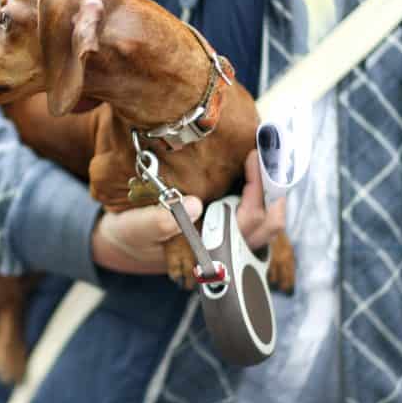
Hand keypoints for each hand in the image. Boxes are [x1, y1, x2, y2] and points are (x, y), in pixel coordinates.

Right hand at [91, 149, 285, 274]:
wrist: (129, 242)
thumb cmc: (133, 234)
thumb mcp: (137, 227)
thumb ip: (160, 221)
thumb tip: (194, 204)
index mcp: (208, 252)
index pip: (247, 221)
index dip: (257, 187)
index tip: (253, 156)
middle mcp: (227, 250)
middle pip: (269, 222)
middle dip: (272, 185)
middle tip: (265, 151)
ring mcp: (232, 241)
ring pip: (269, 219)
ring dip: (270, 188)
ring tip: (264, 156)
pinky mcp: (231, 230)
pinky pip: (259, 213)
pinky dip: (262, 190)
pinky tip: (255, 167)